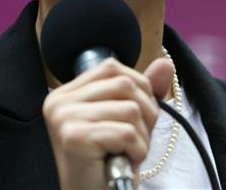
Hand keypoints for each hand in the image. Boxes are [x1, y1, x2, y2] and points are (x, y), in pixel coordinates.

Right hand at [43, 57, 173, 189]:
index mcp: (67, 93)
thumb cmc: (111, 159)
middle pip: (125, 84)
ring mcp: (64, 119)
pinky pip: (127, 132)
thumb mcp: (130, 118)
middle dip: (145, 112)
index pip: (112, 68)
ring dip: (141, 135)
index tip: (136, 116)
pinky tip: (124, 161)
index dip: (138, 87)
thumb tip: (166, 63)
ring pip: (130, 109)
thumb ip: (145, 89)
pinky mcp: (74, 138)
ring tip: (127, 151)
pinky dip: (137, 150)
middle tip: (134, 139)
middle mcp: (59, 102)